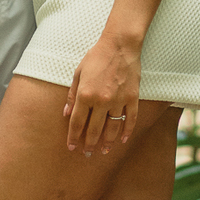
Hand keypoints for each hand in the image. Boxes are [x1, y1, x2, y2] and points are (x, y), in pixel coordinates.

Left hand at [63, 34, 140, 154]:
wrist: (119, 45)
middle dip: (89, 144)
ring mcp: (118, 100)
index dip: (73, 136)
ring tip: (103, 151)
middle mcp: (101, 101)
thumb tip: (66, 113)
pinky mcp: (132, 97)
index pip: (77, 122)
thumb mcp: (78, 74)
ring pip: (112, 128)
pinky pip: (130, 119)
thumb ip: (72, 95)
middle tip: (87, 154)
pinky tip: (123, 140)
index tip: (71, 147)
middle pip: (94, 129)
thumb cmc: (96, 57)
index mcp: (85, 94)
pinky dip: (127, 131)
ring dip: (107, 142)